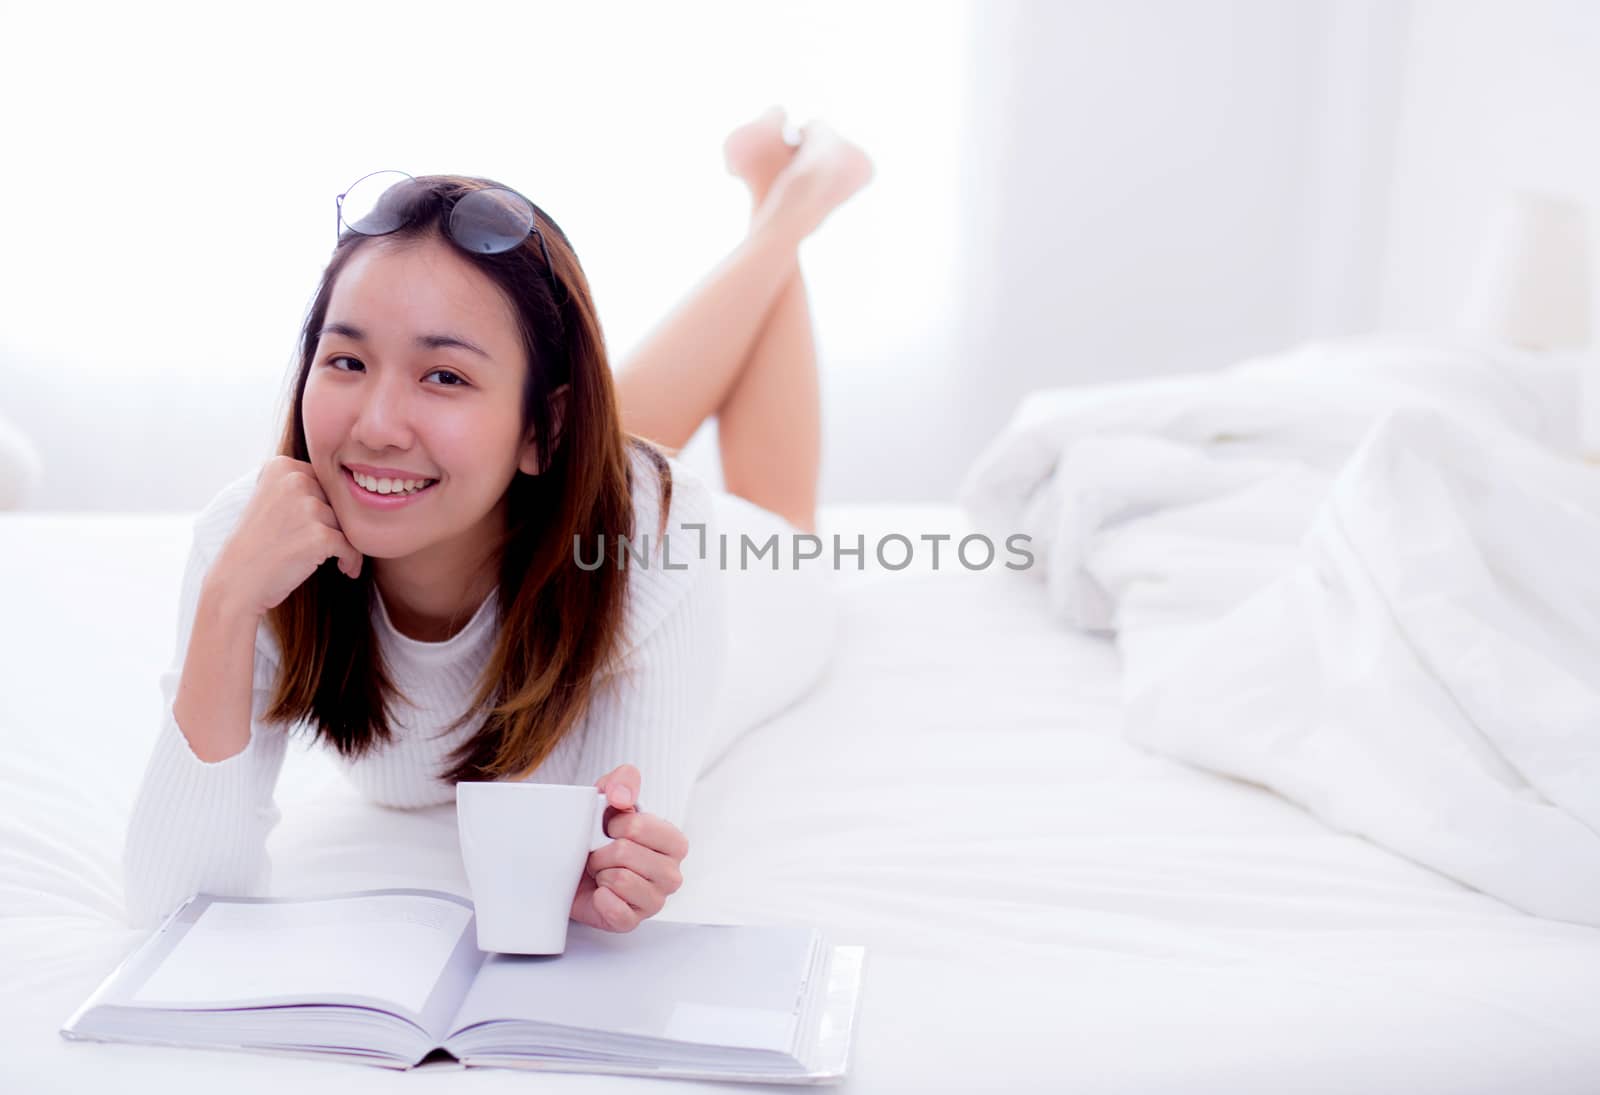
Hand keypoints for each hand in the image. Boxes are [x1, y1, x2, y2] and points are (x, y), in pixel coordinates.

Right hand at [210, 456, 363, 615]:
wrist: (237, 583)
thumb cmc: (259, 544)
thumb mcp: (273, 500)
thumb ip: (304, 486)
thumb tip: (350, 483)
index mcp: (282, 466)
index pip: (325, 481)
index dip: (326, 506)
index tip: (317, 526)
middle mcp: (295, 480)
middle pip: (339, 500)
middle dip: (336, 524)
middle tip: (322, 545)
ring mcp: (308, 507)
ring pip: (347, 523)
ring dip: (344, 543)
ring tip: (330, 558)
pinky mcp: (319, 535)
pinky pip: (352, 546)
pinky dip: (352, 560)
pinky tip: (345, 569)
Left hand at [569, 764, 688, 932]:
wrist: (575, 868)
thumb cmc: (600, 832)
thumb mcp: (610, 796)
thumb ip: (622, 781)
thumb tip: (621, 796)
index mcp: (674, 842)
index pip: (638, 827)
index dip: (613, 825)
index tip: (610, 829)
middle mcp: (672, 874)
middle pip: (625, 853)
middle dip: (602, 851)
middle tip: (602, 854)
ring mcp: (655, 901)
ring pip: (620, 880)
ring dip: (601, 873)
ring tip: (602, 872)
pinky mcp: (633, 922)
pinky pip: (616, 910)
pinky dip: (600, 899)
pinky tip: (601, 893)